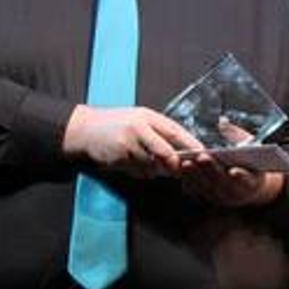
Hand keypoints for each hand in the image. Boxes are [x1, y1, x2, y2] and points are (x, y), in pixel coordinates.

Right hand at [62, 104, 199, 177]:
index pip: (175, 132)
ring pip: (153, 166)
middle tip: (178, 167)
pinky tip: (133, 162)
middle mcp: (138, 130)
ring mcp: (127, 145)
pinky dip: (141, 171)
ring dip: (156, 169)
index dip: (191, 144)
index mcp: (147, 117)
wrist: (85, 129)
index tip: (203, 154)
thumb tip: (185, 147)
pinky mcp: (118, 159)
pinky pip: (138, 171)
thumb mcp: (141, 118)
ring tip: (146, 159)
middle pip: (166, 153)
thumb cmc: (117, 123)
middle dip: (175, 163)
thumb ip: (161, 130)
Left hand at [176, 119, 284, 207]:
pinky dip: (189, 180)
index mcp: (252, 182)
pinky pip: (196, 192)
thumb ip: (236, 136)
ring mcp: (221, 198)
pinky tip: (182, 169)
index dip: (241, 176)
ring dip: (196, 176)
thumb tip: (222, 122)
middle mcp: (237, 193)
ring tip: (187, 162)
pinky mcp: (208, 199)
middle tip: (202, 157)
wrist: (249, 186)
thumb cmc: (250, 163)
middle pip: (222, 183)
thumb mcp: (250, 147)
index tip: (233, 171)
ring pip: (207, 188)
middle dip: (211, 170)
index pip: (247, 180)